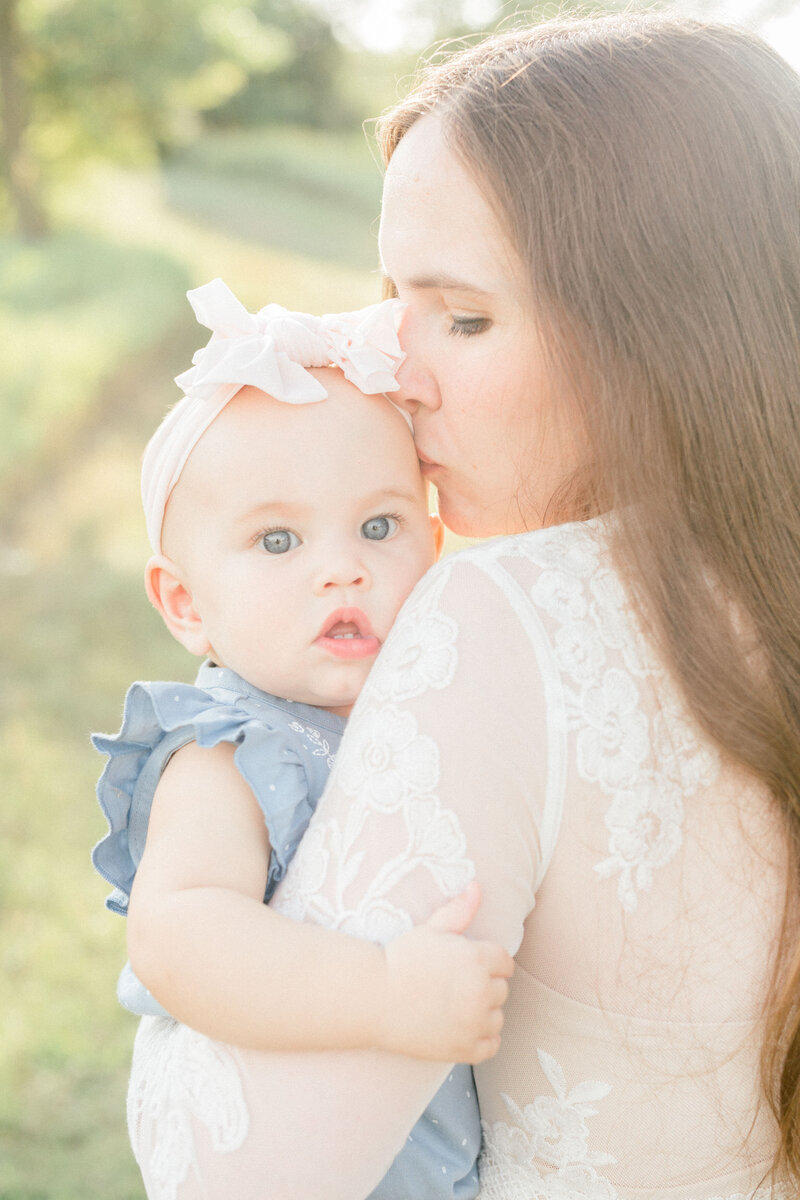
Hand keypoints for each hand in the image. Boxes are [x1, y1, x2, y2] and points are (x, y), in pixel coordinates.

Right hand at [378, 881, 513, 1063]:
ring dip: (483, 1013)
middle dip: (484, 986)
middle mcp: (481, 991)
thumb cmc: (401, 959)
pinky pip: (491, 1044)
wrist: (373, 998)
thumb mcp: (431, 930)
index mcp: (476, 959)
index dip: (488, 963)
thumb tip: (477, 887)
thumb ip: (459, 910)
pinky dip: (481, 1039)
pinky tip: (459, 1027)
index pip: (505, 962)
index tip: (467, 966)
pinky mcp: (465, 1049)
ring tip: (454, 1006)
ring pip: (497, 1017)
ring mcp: (474, 1023)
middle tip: (455, 986)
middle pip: (502, 990)